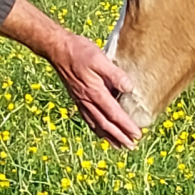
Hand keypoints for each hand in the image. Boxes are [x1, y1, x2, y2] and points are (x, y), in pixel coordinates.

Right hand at [0, 0, 141, 148]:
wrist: (56, 48)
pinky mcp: (77, 98)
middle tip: (132, 146)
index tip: (137, 135)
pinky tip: (100, 132)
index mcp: (95, 92)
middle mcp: (87, 100)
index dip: (126, 126)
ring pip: (96, 124)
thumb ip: (115, 74)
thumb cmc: (79, 51)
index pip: (114, 114)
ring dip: (109, 136)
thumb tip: (130, 88)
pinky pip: (88, 118)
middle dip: (119, 136)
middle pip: (105, 124)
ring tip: (120, 146)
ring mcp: (81, 100)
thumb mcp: (99, 59)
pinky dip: (96, 128)